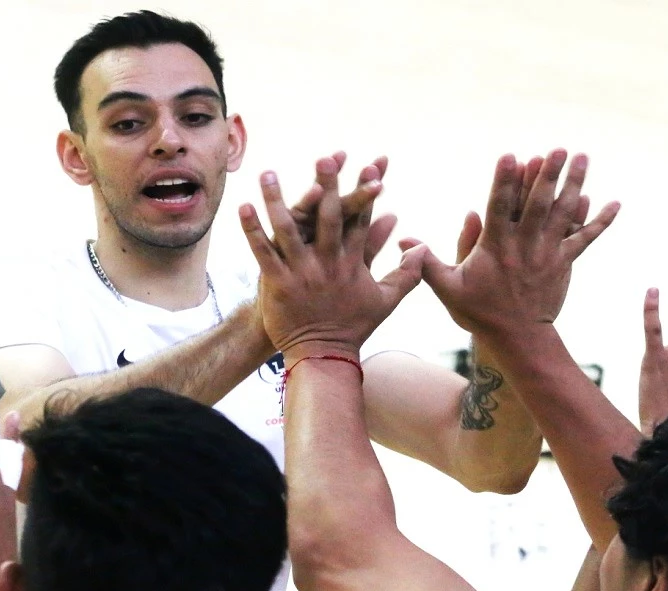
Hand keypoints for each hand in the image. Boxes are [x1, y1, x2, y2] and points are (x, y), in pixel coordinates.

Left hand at [239, 157, 423, 356]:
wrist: (324, 356)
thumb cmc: (354, 326)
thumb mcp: (386, 300)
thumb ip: (407, 274)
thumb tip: (424, 249)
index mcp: (353, 263)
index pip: (361, 220)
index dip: (365, 192)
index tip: (368, 165)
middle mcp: (329, 263)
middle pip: (328, 217)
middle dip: (328, 186)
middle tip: (325, 158)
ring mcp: (302, 273)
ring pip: (289, 229)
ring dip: (277, 200)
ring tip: (268, 174)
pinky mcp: (278, 284)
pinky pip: (263, 252)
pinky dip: (252, 230)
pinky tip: (243, 207)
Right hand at [402, 149, 618, 336]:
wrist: (518, 338)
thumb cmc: (480, 312)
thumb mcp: (447, 289)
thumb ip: (427, 262)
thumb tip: (404, 239)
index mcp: (496, 246)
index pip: (500, 207)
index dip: (505, 180)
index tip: (511, 155)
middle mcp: (525, 245)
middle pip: (538, 204)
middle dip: (548, 175)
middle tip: (557, 148)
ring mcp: (548, 253)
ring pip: (564, 214)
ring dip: (574, 184)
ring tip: (582, 157)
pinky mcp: (565, 262)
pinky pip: (585, 238)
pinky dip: (600, 221)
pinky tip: (614, 202)